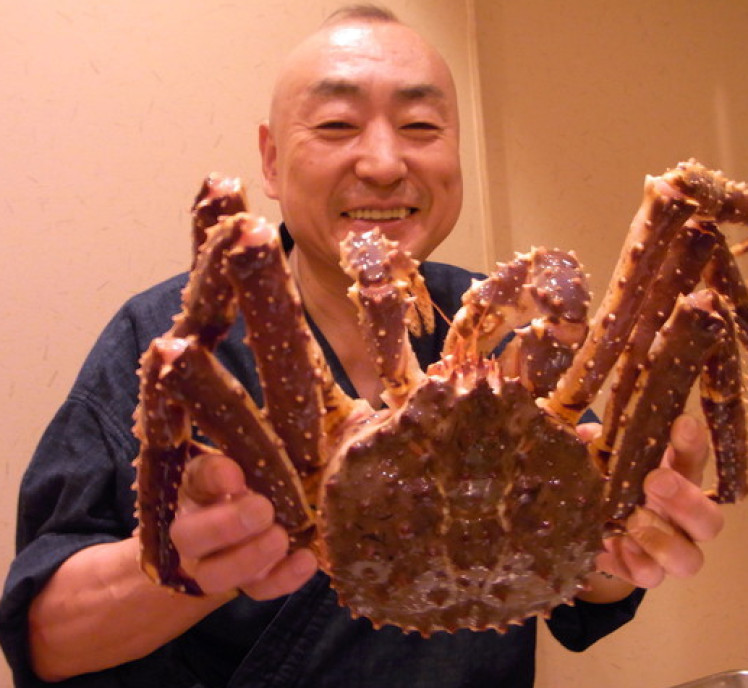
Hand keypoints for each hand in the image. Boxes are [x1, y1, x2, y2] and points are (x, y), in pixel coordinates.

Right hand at [170, 452, 317, 598]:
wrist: (257, 519)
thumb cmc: (252, 484)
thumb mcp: (246, 465)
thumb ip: (241, 462)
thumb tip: (239, 467)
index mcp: (196, 490)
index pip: (195, 480)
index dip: (213, 478)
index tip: (236, 476)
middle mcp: (196, 533)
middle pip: (190, 539)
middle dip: (225, 527)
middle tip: (262, 510)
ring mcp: (220, 565)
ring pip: (217, 576)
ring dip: (250, 558)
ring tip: (280, 539)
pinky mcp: (251, 584)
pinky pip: (261, 590)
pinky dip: (285, 578)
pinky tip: (306, 560)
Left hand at [592, 414, 724, 587]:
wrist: (591, 525)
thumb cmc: (605, 478)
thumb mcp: (601, 457)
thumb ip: (598, 444)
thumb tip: (584, 434)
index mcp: (676, 479)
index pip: (694, 459)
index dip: (693, 443)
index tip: (682, 423)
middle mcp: (681, 519)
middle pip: (709, 519)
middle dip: (686, 499)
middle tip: (656, 480)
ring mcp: (668, 551)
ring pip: (690, 559)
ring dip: (663, 539)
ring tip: (634, 519)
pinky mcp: (643, 572)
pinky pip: (650, 578)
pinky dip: (637, 564)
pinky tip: (621, 546)